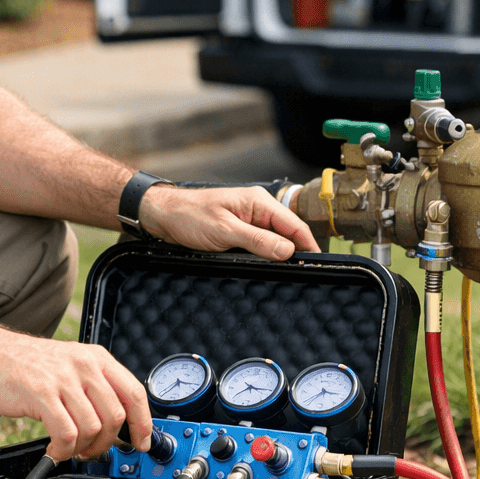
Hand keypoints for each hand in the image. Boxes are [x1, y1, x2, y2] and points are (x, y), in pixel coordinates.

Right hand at [0, 328, 152, 461]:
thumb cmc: (24, 364)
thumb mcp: (69, 365)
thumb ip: (93, 387)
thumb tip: (117, 424)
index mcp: (95, 358)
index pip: (133, 392)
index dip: (143, 423)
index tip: (141, 443)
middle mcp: (83, 365)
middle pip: (116, 416)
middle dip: (106, 443)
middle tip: (90, 450)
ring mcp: (63, 379)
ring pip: (93, 428)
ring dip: (82, 448)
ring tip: (68, 448)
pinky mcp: (41, 394)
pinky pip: (67, 434)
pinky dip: (62, 450)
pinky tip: (53, 449)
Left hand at [139, 185, 318, 258]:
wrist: (162, 215)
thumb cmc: (189, 216)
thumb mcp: (224, 231)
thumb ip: (257, 240)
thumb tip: (288, 250)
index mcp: (258, 202)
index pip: (294, 224)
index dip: (308, 245)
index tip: (317, 263)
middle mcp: (257, 210)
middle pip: (287, 235)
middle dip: (294, 254)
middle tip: (303, 276)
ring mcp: (248, 222)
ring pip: (273, 243)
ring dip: (278, 257)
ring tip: (287, 276)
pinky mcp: (238, 233)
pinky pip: (259, 246)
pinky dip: (264, 257)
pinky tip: (265, 269)